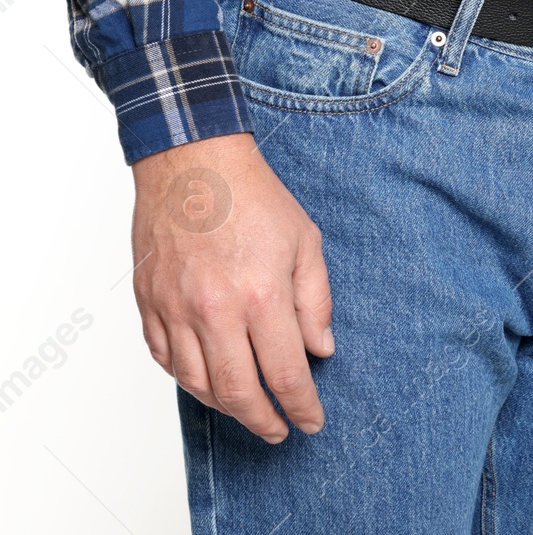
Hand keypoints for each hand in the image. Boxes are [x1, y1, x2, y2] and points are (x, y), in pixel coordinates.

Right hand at [130, 132, 333, 441]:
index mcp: (261, 295)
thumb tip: (320, 350)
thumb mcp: (306, 243)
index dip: (301, 406)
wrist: (193, 164)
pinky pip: (165, 359)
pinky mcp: (149, 303)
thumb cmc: (252, 197)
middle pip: (237, 392)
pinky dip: (189, 378)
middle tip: (280, 430)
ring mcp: (175, 309)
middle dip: (263, 420)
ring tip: (248, 409)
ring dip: (225, 407)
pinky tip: (209, 379)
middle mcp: (214, 310)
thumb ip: (316, 302)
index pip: (285, 373)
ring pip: (196, 384)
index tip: (311, 420)